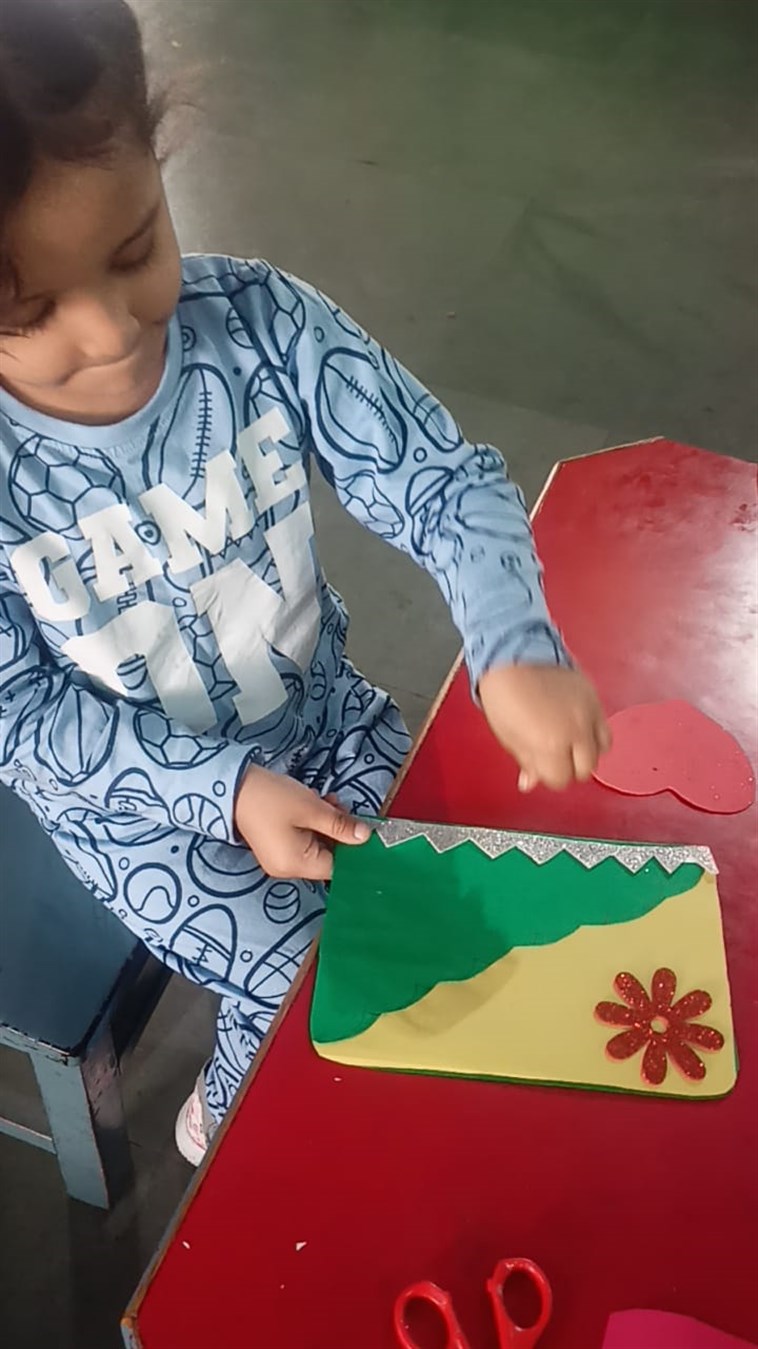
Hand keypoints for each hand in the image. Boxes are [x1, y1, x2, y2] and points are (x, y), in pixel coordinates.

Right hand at [234, 766, 369, 880]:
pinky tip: (316, 804)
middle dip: (338, 832)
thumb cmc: (272, 799)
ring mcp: (280, 858)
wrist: (232, 786)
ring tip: (328, 801)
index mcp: (296, 865)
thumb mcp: (311, 809)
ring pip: (316, 845)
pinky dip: (312, 824)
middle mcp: (288, 868)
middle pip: (327, 856)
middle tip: (341, 806)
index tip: (365, 830)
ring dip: (326, 824)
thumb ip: (340, 825)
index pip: (337, 867)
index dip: (353, 849)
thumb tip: (365, 837)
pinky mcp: (276, 845)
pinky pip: (303, 840)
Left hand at [478, 664, 610, 791]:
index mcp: (551, 745)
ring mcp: (589, 714)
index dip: (549, 776)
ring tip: (569, 743)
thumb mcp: (508, 735)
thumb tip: (530, 782)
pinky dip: (595, 734)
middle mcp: (576, 732)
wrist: (514, 652)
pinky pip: (605, 728)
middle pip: (585, 769)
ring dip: (586, 752)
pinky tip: (578, 728)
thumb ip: (527, 761)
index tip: (541, 767)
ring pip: (601, 750)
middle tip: (554, 757)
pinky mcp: (595, 698)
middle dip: (569, 768)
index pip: (560, 780)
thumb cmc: (505, 692)